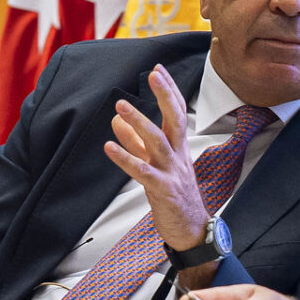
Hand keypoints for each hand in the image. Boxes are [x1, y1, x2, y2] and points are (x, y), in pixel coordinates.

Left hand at [103, 64, 207, 251]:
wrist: (191, 229)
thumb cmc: (174, 195)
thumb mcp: (154, 164)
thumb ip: (135, 142)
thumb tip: (116, 120)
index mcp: (178, 147)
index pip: (177, 112)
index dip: (169, 90)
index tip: (158, 69)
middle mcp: (178, 155)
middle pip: (175, 119)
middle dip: (165, 95)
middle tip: (153, 74)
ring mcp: (172, 172)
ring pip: (158, 141)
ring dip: (139, 122)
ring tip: (120, 106)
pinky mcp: (163, 190)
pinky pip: (142, 171)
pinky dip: (125, 158)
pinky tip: (108, 147)